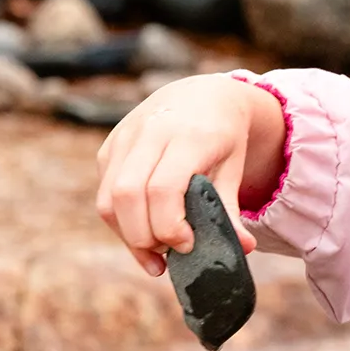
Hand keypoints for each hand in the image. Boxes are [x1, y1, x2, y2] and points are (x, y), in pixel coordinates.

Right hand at [94, 73, 286, 275]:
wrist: (203, 95)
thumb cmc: (222, 137)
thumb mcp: (234, 168)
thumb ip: (230, 209)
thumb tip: (245, 249)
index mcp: (188, 135)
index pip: (163, 188)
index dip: (169, 226)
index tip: (187, 244)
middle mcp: (150, 132)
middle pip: (127, 196)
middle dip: (144, 237)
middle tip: (169, 255)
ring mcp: (123, 138)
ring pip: (108, 200)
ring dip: (128, 236)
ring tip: (156, 254)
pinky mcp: (108, 148)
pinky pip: (104, 194)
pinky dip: (121, 223)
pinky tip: (144, 236)